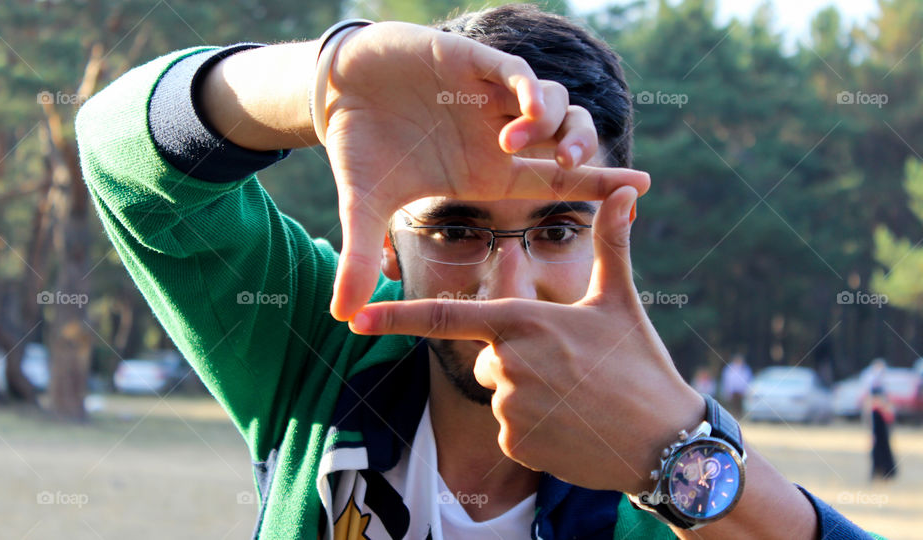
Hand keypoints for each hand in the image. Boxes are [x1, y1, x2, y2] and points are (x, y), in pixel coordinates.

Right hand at [320, 21, 650, 319]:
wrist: (335, 92)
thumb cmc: (358, 147)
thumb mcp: (363, 207)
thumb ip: (360, 256)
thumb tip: (340, 315)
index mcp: (486, 170)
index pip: (555, 178)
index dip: (598, 182)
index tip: (640, 191)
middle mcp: (495, 134)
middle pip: (564, 138)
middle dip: (587, 152)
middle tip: (584, 166)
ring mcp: (486, 98)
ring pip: (550, 102)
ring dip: (555, 123)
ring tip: (532, 146)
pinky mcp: (471, 63)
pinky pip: (516, 73)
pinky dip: (526, 94)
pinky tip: (518, 120)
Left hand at [347, 185, 704, 493]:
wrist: (663, 441)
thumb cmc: (640, 365)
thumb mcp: (620, 301)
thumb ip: (610, 244)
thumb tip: (622, 192)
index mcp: (523, 322)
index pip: (445, 316)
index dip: (396, 316)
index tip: (356, 319)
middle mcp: (508, 363)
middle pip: (489, 354)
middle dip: (519, 358)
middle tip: (570, 367)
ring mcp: (509, 408)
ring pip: (501, 392)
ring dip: (529, 392)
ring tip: (577, 397)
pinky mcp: (514, 444)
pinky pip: (509, 428)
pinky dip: (534, 426)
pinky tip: (571, 424)